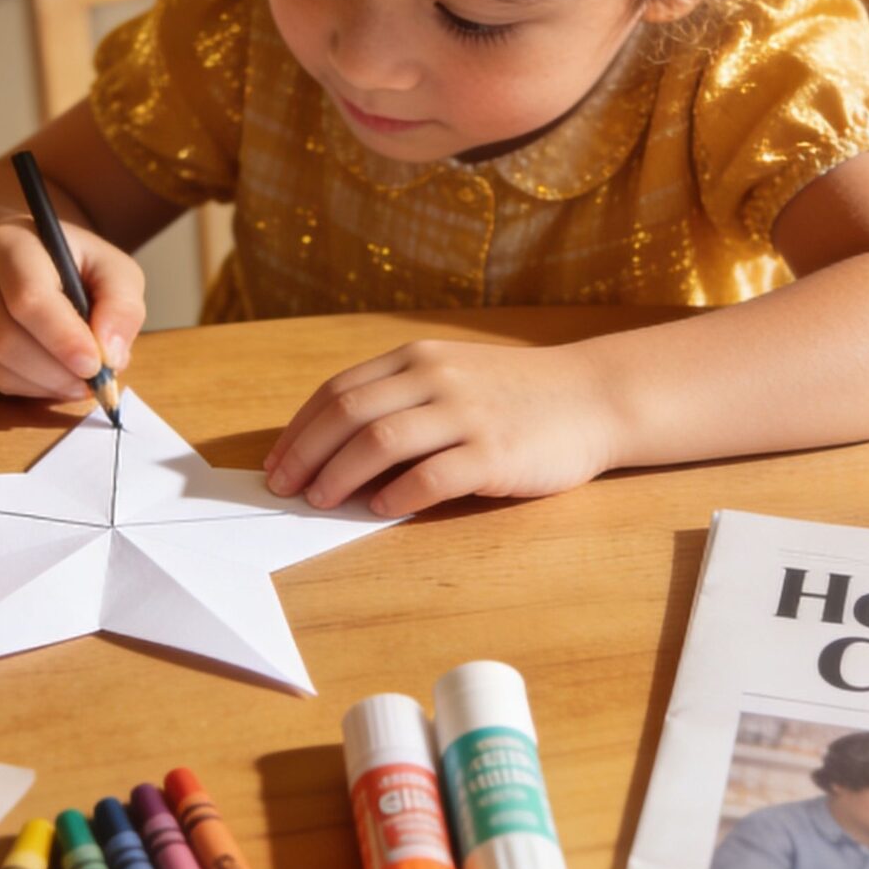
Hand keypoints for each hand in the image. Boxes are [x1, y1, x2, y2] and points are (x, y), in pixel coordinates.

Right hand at [0, 213, 145, 400]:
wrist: (26, 261)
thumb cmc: (75, 265)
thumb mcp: (113, 270)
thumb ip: (122, 306)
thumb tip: (111, 356)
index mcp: (9, 242)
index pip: (28, 298)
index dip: (63, 339)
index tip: (96, 365)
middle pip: (5, 338)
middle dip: (56, 372)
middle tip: (94, 382)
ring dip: (44, 386)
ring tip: (79, 382)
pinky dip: (25, 389)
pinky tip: (52, 378)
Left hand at [263, 340, 618, 516]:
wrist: (592, 397)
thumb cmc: (516, 395)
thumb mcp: (453, 377)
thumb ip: (401, 400)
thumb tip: (334, 451)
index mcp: (418, 358)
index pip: (338, 391)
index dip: (299, 429)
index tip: (276, 463)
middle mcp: (436, 378)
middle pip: (348, 414)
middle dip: (305, 454)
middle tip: (284, 488)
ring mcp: (466, 413)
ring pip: (379, 441)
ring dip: (339, 475)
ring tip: (321, 502)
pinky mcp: (494, 452)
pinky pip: (431, 475)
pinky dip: (397, 495)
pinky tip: (381, 510)